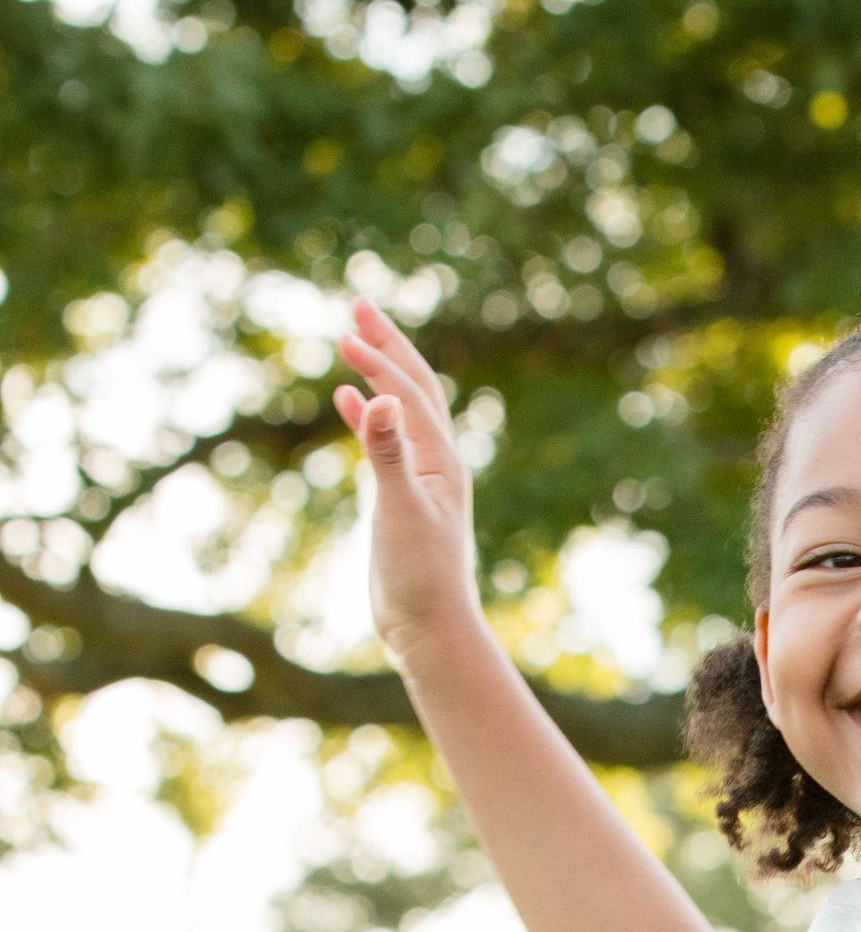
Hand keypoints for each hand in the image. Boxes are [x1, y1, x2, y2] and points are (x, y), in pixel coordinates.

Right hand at [333, 296, 482, 660]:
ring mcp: (422, 477)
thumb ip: (386, 454)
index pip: (408, 395)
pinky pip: (387, 440)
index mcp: (441, 460)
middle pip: (415, 386)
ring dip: (379, 371)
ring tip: (353, 338)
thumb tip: (376, 398)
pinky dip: (367, 414)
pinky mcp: (404, 495)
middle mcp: (437, 462)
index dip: (379, 362)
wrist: (430, 628)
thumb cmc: (420, 576)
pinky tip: (347, 398)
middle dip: (388, 345)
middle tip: (359, 303)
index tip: (346, 334)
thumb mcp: (399, 511)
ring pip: (401, 408)